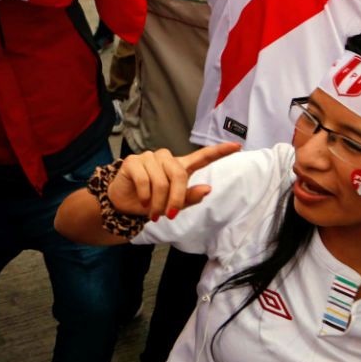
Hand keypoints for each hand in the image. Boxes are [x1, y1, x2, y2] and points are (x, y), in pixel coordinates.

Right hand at [106, 143, 239, 216]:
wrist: (123, 204)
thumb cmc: (150, 202)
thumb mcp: (173, 205)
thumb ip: (189, 198)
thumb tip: (207, 189)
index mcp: (179, 167)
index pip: (202, 157)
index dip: (220, 152)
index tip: (238, 146)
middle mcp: (166, 158)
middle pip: (179, 174)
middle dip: (176, 198)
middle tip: (169, 215)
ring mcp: (149, 158)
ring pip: (161, 180)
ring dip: (158, 202)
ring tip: (153, 212)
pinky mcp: (133, 161)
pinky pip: (145, 180)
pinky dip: (145, 196)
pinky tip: (142, 202)